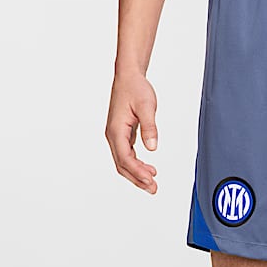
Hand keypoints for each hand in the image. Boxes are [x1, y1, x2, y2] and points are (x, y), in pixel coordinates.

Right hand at [105, 71, 158, 193]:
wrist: (129, 77)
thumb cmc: (136, 88)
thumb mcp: (147, 106)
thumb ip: (150, 127)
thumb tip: (152, 147)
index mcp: (116, 130)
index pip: (125, 158)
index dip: (138, 172)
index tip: (151, 180)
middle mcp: (113, 135)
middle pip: (122, 165)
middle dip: (137, 179)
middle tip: (153, 189)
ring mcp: (116, 136)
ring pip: (124, 162)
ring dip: (137, 174)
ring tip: (152, 184)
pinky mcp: (122, 134)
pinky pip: (127, 155)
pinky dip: (137, 165)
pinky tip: (148, 170)